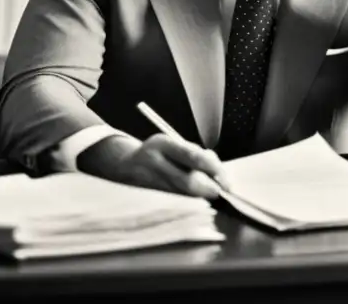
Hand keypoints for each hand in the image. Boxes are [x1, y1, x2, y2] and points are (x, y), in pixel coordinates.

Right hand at [77, 133, 229, 199]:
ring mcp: (147, 181)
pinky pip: (173, 203)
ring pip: (181, 196)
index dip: (212, 169)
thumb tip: (218, 173)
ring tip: (209, 198)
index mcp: (162, 143)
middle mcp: (153, 161)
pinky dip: (187, 204)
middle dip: (208, 190)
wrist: (122, 165)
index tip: (225, 180)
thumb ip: (194, 155)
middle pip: (186, 181)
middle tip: (220, 194)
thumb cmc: (158, 154)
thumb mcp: (173, 145)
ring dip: (199, 199)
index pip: (192, 156)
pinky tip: (194, 203)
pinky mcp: (145, 198)